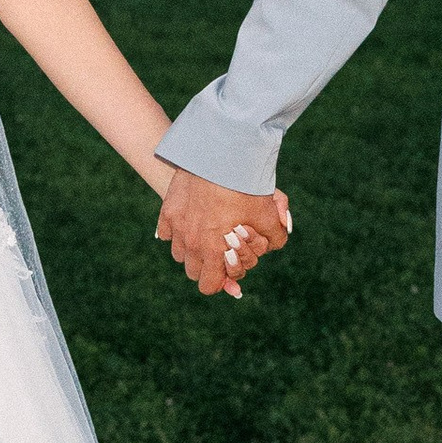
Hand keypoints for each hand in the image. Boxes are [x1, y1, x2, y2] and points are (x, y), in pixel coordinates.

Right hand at [153, 165, 291, 300]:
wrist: (221, 156)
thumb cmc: (246, 187)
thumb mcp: (268, 215)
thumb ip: (274, 238)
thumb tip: (272, 247)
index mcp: (214, 251)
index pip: (208, 286)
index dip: (220, 281)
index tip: (228, 266)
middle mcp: (191, 244)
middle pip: (192, 272)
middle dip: (207, 265)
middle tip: (220, 249)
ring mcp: (176, 227)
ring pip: (178, 253)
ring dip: (191, 249)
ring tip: (206, 233)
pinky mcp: (167, 210)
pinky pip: (166, 233)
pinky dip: (176, 231)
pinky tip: (191, 220)